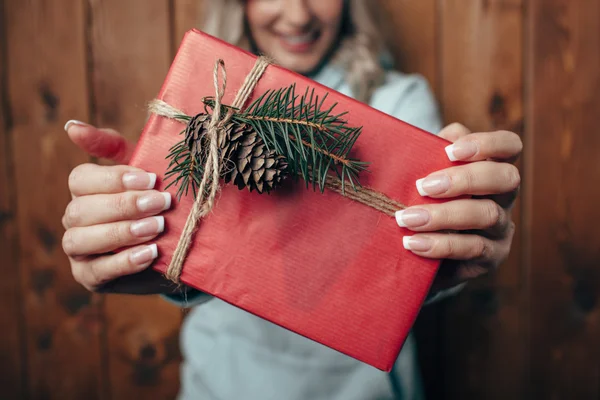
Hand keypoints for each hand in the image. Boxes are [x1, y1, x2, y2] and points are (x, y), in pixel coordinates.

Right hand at [62, 120, 177, 294]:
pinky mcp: (90, 278)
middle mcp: (75, 219)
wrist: (176, 248)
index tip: (151, 178)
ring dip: (121, 232)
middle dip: (123, 205)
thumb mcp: (143, 173)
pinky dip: (124, 261)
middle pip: (81, 209)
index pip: (80, 179)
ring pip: (81, 239)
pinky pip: (99, 271)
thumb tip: (71, 127)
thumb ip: (113, 148)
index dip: (113, 178)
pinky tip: (150, 253)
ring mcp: (79, 251)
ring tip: (157, 227)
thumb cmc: (157, 203)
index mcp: (86, 191)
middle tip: (161, 202)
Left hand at [396, 123, 521, 292]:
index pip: (509, 146)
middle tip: (423, 186)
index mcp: (490, 170)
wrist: (420, 257)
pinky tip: (413, 243)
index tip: (450, 151)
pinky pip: (473, 248)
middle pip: (506, 177)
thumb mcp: (425, 179)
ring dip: (444, 214)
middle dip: (465, 179)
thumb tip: (442, 138)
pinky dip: (440, 244)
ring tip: (407, 218)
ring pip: (487, 214)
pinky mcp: (491, 257)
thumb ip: (433, 154)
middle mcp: (504, 198)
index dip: (488, 143)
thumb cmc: (424, 207)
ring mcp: (501, 229)